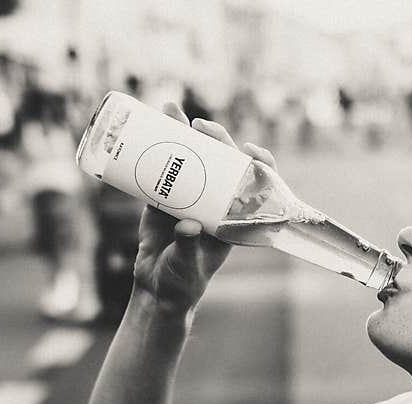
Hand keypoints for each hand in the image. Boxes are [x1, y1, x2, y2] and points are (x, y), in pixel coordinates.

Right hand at [131, 103, 277, 312]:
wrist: (155, 286)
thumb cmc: (182, 281)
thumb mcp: (188, 265)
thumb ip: (188, 247)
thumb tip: (187, 226)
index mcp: (233, 217)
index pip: (257, 185)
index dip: (260, 165)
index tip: (249, 150)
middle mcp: (215, 202)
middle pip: (222, 161)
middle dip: (215, 138)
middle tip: (200, 125)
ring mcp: (190, 196)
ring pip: (192, 158)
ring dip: (183, 132)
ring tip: (170, 109)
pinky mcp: (164, 197)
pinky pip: (163, 167)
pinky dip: (158, 147)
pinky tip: (152, 126)